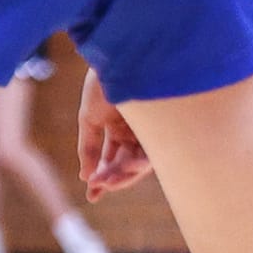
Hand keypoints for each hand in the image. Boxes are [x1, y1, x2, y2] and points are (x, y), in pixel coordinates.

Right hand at [78, 68, 151, 201]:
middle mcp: (137, 132)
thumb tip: (85, 177)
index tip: (91, 197)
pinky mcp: (167, 128)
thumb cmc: (103, 81)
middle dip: (112, 179)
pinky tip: (127, 165)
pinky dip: (140, 163)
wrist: (119, 55)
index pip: (112, 160)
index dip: (102, 179)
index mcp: (119, 128)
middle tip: (98, 189)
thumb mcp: (89, 117)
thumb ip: (88, 147)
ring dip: (124, 175)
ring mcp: (152, 130)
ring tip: (108, 180)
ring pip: (141, 164)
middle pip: (126, 165)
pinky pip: (155, 153)